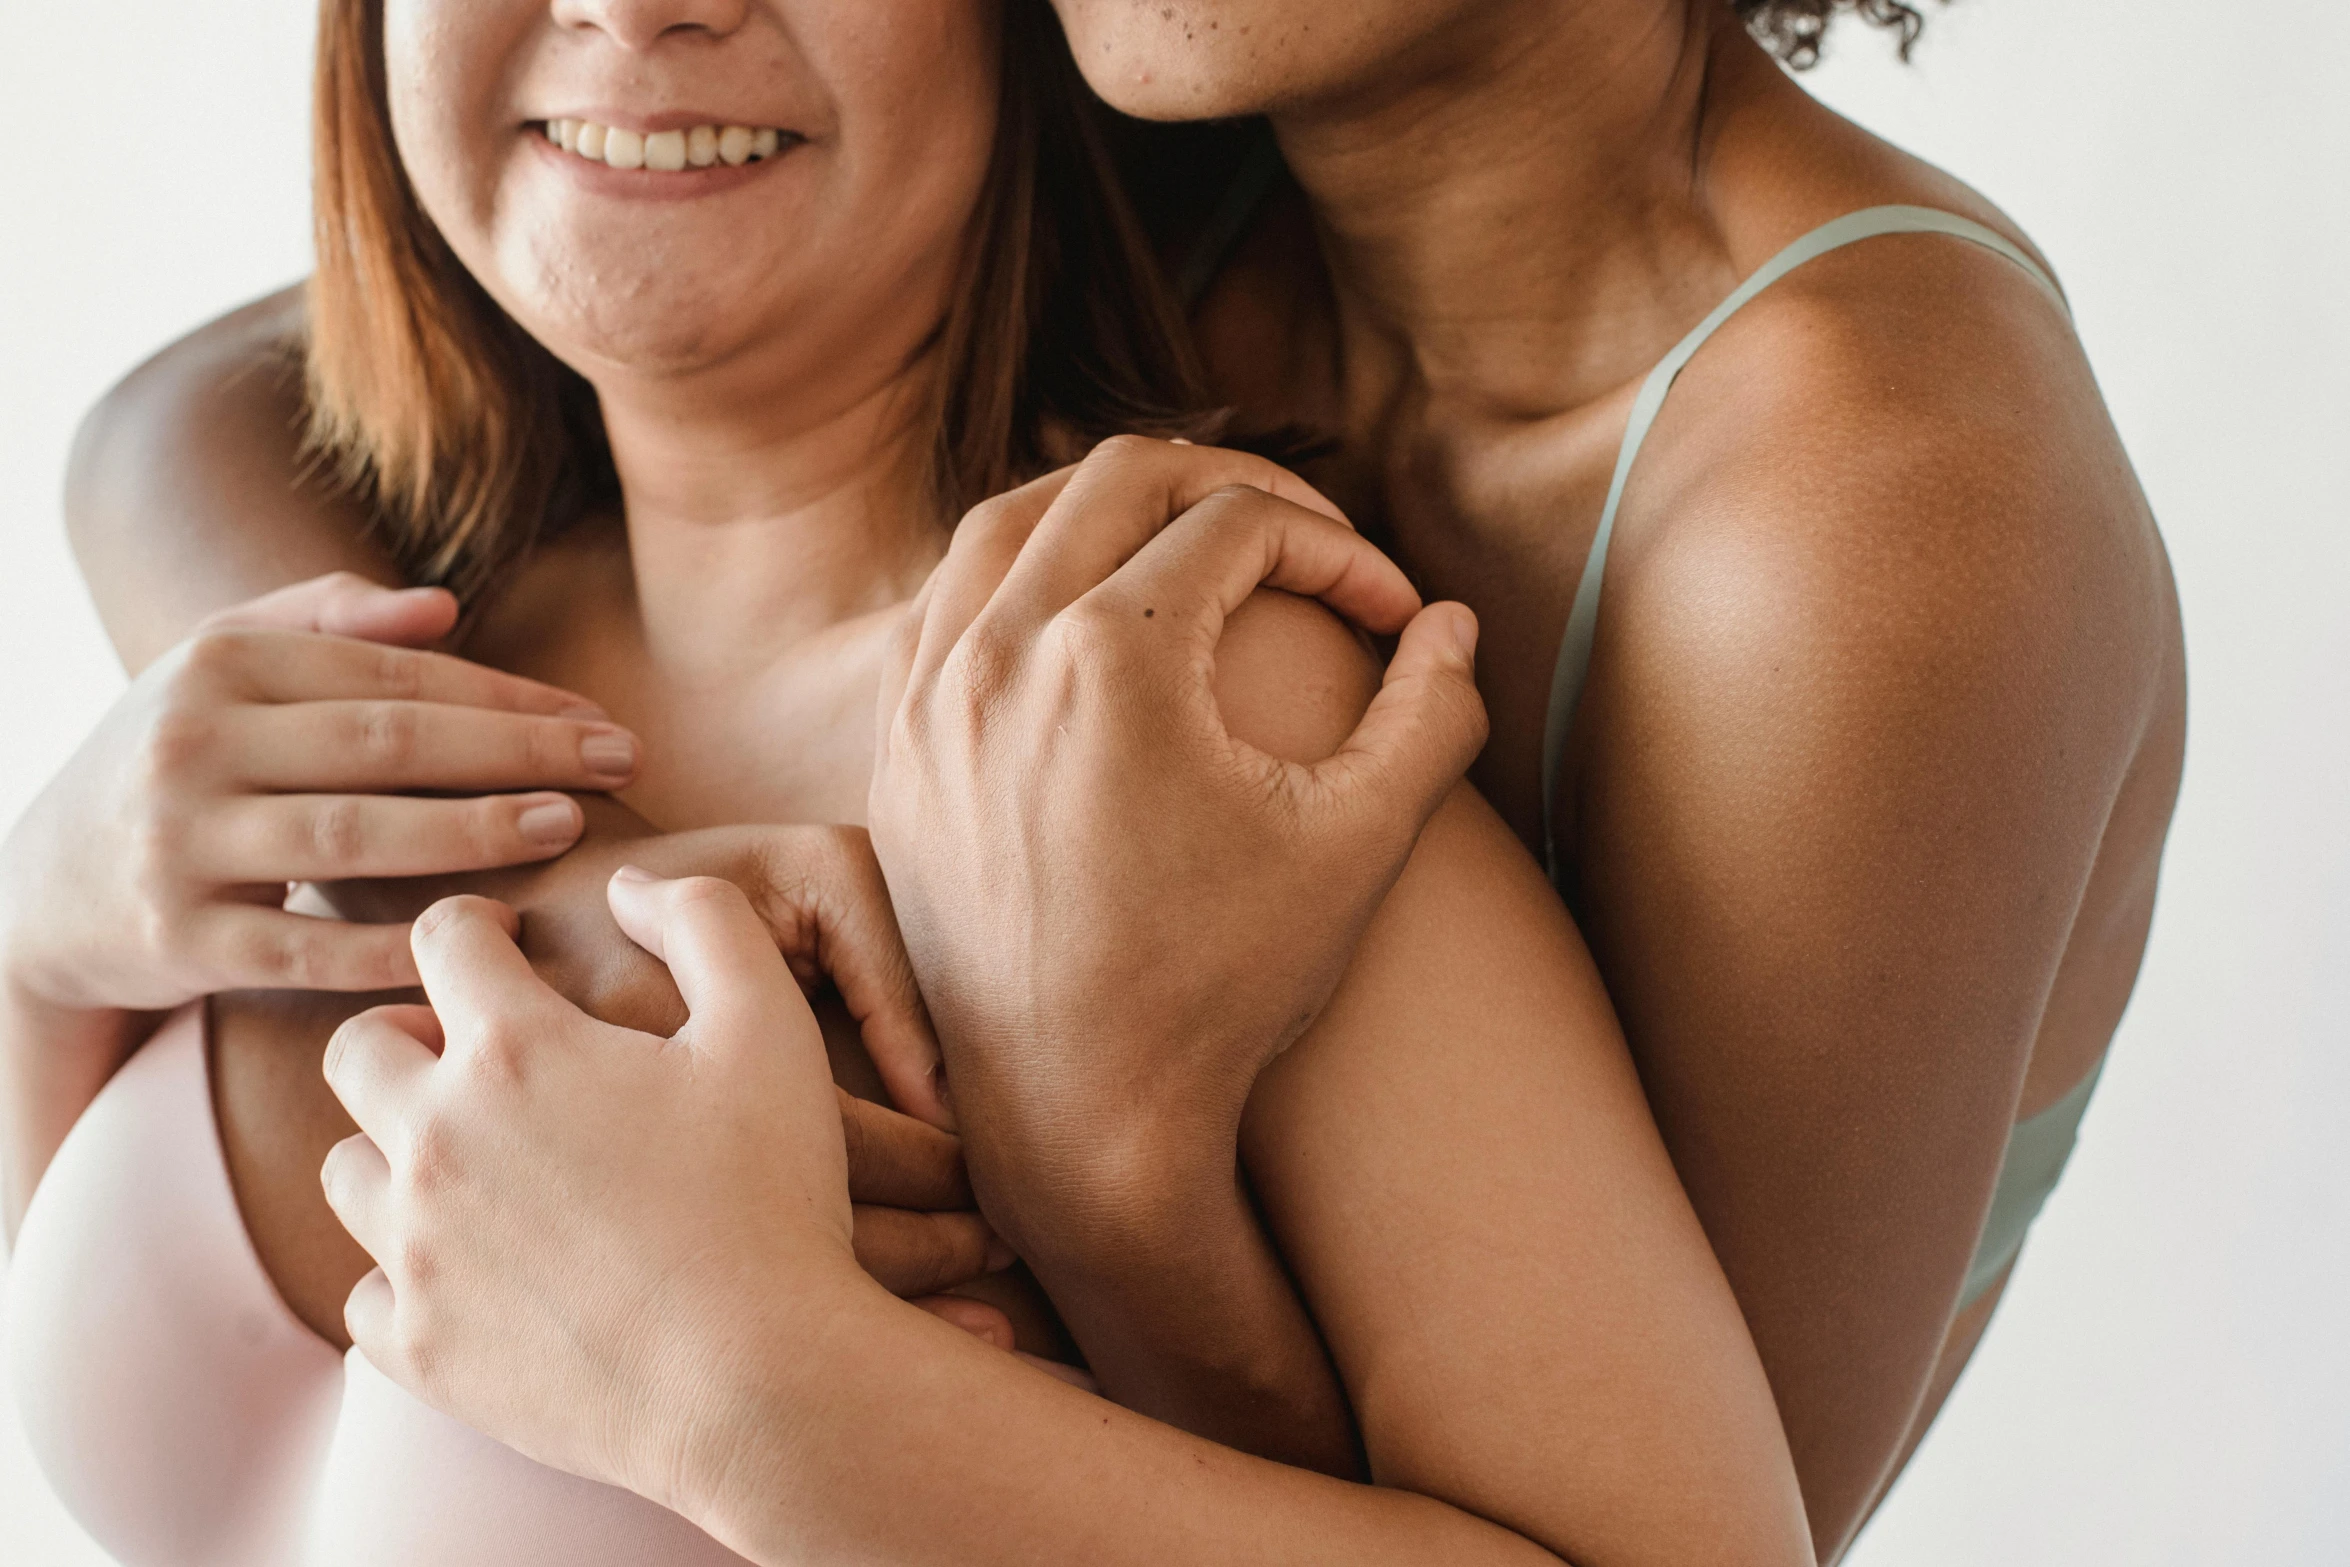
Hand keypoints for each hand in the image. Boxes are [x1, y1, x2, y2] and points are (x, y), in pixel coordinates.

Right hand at [0, 573, 637, 1012]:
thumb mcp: (222, 667)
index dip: (506, 698)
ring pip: (351, 837)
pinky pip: (306, 949)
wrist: (40, 889)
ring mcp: (181, 844)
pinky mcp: (178, 939)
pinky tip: (484, 934)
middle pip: (385, 744)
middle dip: (515, 752)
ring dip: (471, 833)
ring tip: (567, 826)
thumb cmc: (178, 761)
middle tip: (618, 763)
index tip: (597, 720)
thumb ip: (327, 620)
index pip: (392, 675)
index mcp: (217, 664)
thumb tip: (444, 607)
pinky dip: (395, 948)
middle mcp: (192, 744)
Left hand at [323, 802, 987, 1289]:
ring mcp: (416, 1250)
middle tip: (475, 1057)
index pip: (443, 939)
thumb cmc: (771, 1198)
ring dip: (395, 1152)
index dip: (475, 926)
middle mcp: (437, 1139)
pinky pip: (363, 1295)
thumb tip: (631, 882)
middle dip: (407, 1034)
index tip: (506, 946)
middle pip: (356, 1050)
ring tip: (475, 1167)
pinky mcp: (419, 1348)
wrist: (757, 1381)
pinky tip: (473, 1270)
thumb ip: (707, 921)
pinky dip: (403, 1275)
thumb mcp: (769, 1029)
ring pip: (346, 1171)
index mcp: (515, 1049)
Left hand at [868, 437, 1487, 1246]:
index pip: (1242, 525)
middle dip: (1234, 484)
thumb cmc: (1223, 989)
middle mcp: (1003, 653)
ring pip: (1009, 518)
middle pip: (1120, 477)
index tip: (1391, 617)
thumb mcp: (1358, 845)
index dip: (1340, 551)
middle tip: (1306, 537)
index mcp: (1115, 655)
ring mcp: (931, 699)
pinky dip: (1015, 570)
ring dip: (1109, 503)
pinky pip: (941, 601)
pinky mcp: (897, 751)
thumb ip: (1430, 715)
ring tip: (1193, 539)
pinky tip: (1074, 608)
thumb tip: (1450, 622)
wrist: (1080, 1120)